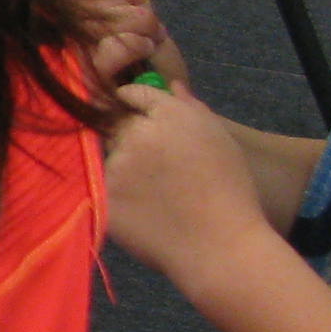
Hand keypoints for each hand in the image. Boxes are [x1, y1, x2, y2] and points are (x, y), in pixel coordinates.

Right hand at [73, 0, 185, 89]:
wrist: (174, 111)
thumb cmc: (161, 75)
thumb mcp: (152, 31)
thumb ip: (134, 2)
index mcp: (86, 33)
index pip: (79, 1)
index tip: (129, 6)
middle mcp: (73, 49)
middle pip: (84, 9)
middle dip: (124, 12)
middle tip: (148, 28)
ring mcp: (76, 69)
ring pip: (94, 27)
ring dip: (130, 28)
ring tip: (147, 42)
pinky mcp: (86, 88)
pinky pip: (103, 53)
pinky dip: (129, 46)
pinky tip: (143, 50)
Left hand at [102, 83, 277, 290]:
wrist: (220, 246)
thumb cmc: (230, 193)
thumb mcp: (220, 141)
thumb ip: (192, 108)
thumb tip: (171, 85)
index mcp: (170, 114)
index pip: (134, 93)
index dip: (134, 104)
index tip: (136, 116)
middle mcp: (139, 133)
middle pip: (117, 124)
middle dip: (128, 137)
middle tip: (151, 165)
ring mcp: (118, 164)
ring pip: (107, 155)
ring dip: (122, 166)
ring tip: (153, 193)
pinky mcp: (103, 193)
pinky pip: (100, 184)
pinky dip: (116, 193)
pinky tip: (143, 209)